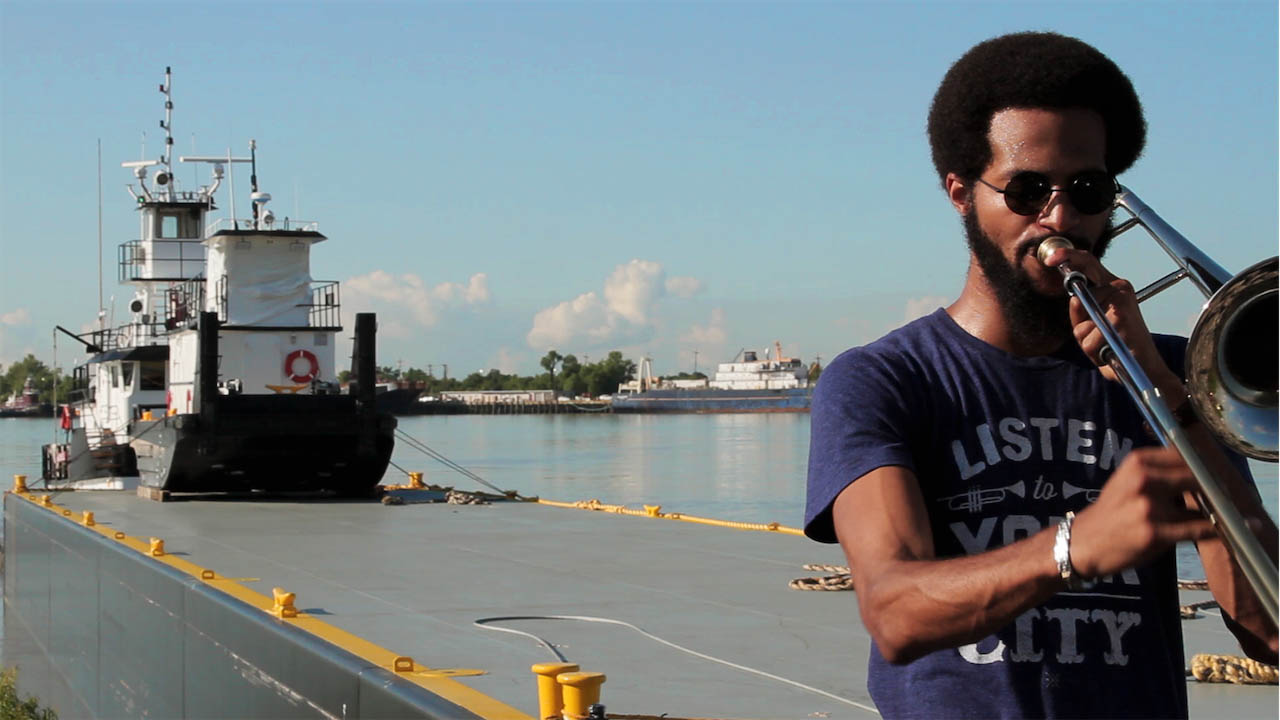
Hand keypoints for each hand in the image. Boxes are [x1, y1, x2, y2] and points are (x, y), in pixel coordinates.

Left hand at [1041, 246, 1174, 386]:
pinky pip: (1090, 339)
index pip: (1088, 263)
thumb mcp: (1091, 326)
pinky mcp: (1122, 316)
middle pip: (1078, 297)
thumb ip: (1079, 311)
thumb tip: (1075, 299)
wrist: (1146, 367)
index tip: (1050, 260)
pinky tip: (1111, 351)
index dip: (1068, 256)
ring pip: (1081, 325)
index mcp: (1111, 285)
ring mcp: (1121, 299)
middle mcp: (1118, 287)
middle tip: (1100, 335)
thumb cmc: (1116, 345)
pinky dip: (1096, 351)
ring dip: (1088, 342)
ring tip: (1107, 345)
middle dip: (1080, 323)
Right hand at [1068, 446, 1214, 578]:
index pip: (1185, 454)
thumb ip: (1160, 474)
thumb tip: (1203, 474)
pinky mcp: (1154, 533)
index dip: (1205, 465)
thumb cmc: (1111, 513)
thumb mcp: (1128, 481)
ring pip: (1200, 503)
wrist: (1083, 543)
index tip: (1216, 475)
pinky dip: (1213, 531)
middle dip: (1216, 487)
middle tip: (1225, 497)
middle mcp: (1143, 479)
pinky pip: (1196, 529)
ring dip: (1217, 509)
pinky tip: (1222, 532)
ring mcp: (1148, 506)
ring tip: (1227, 515)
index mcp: (1137, 461)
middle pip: (1197, 476)